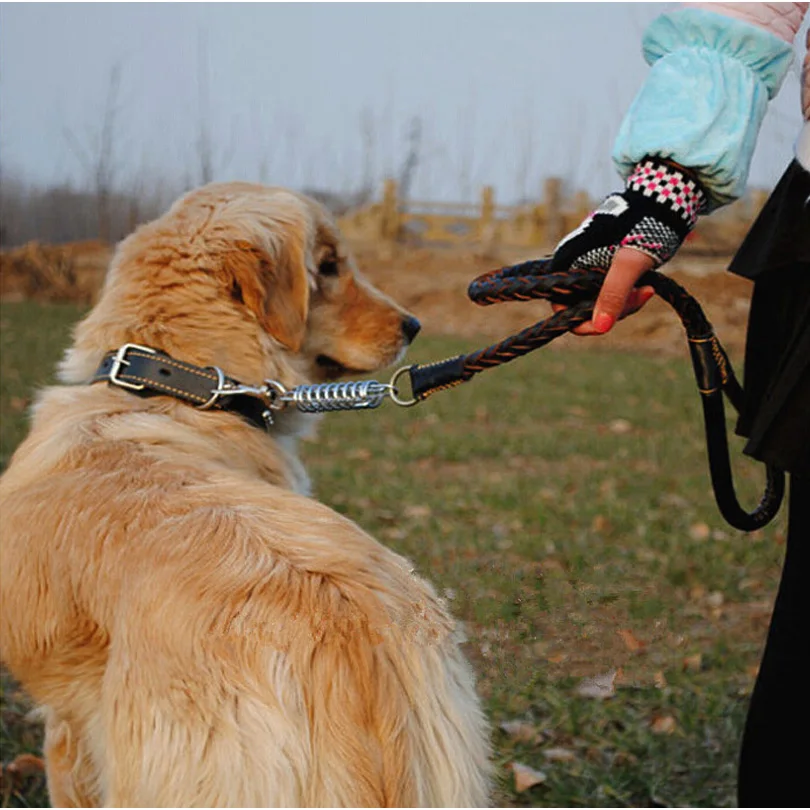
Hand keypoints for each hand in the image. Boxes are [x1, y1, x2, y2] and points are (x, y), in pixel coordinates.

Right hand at [548, 157, 705, 334]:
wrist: (664, 202)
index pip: (562, 307)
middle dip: (613, 310)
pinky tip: (645, 285)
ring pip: (600, 302)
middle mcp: (573, 266)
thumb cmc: (644, 226)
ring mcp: (589, 267)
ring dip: (624, 303)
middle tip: (641, 295)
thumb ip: (613, 295)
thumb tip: (601, 327)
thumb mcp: (629, 264)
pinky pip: (610, 293)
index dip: (583, 321)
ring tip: (648, 288)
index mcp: (567, 262)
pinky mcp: (604, 268)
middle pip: (583, 307)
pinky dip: (627, 296)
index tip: (609, 323)